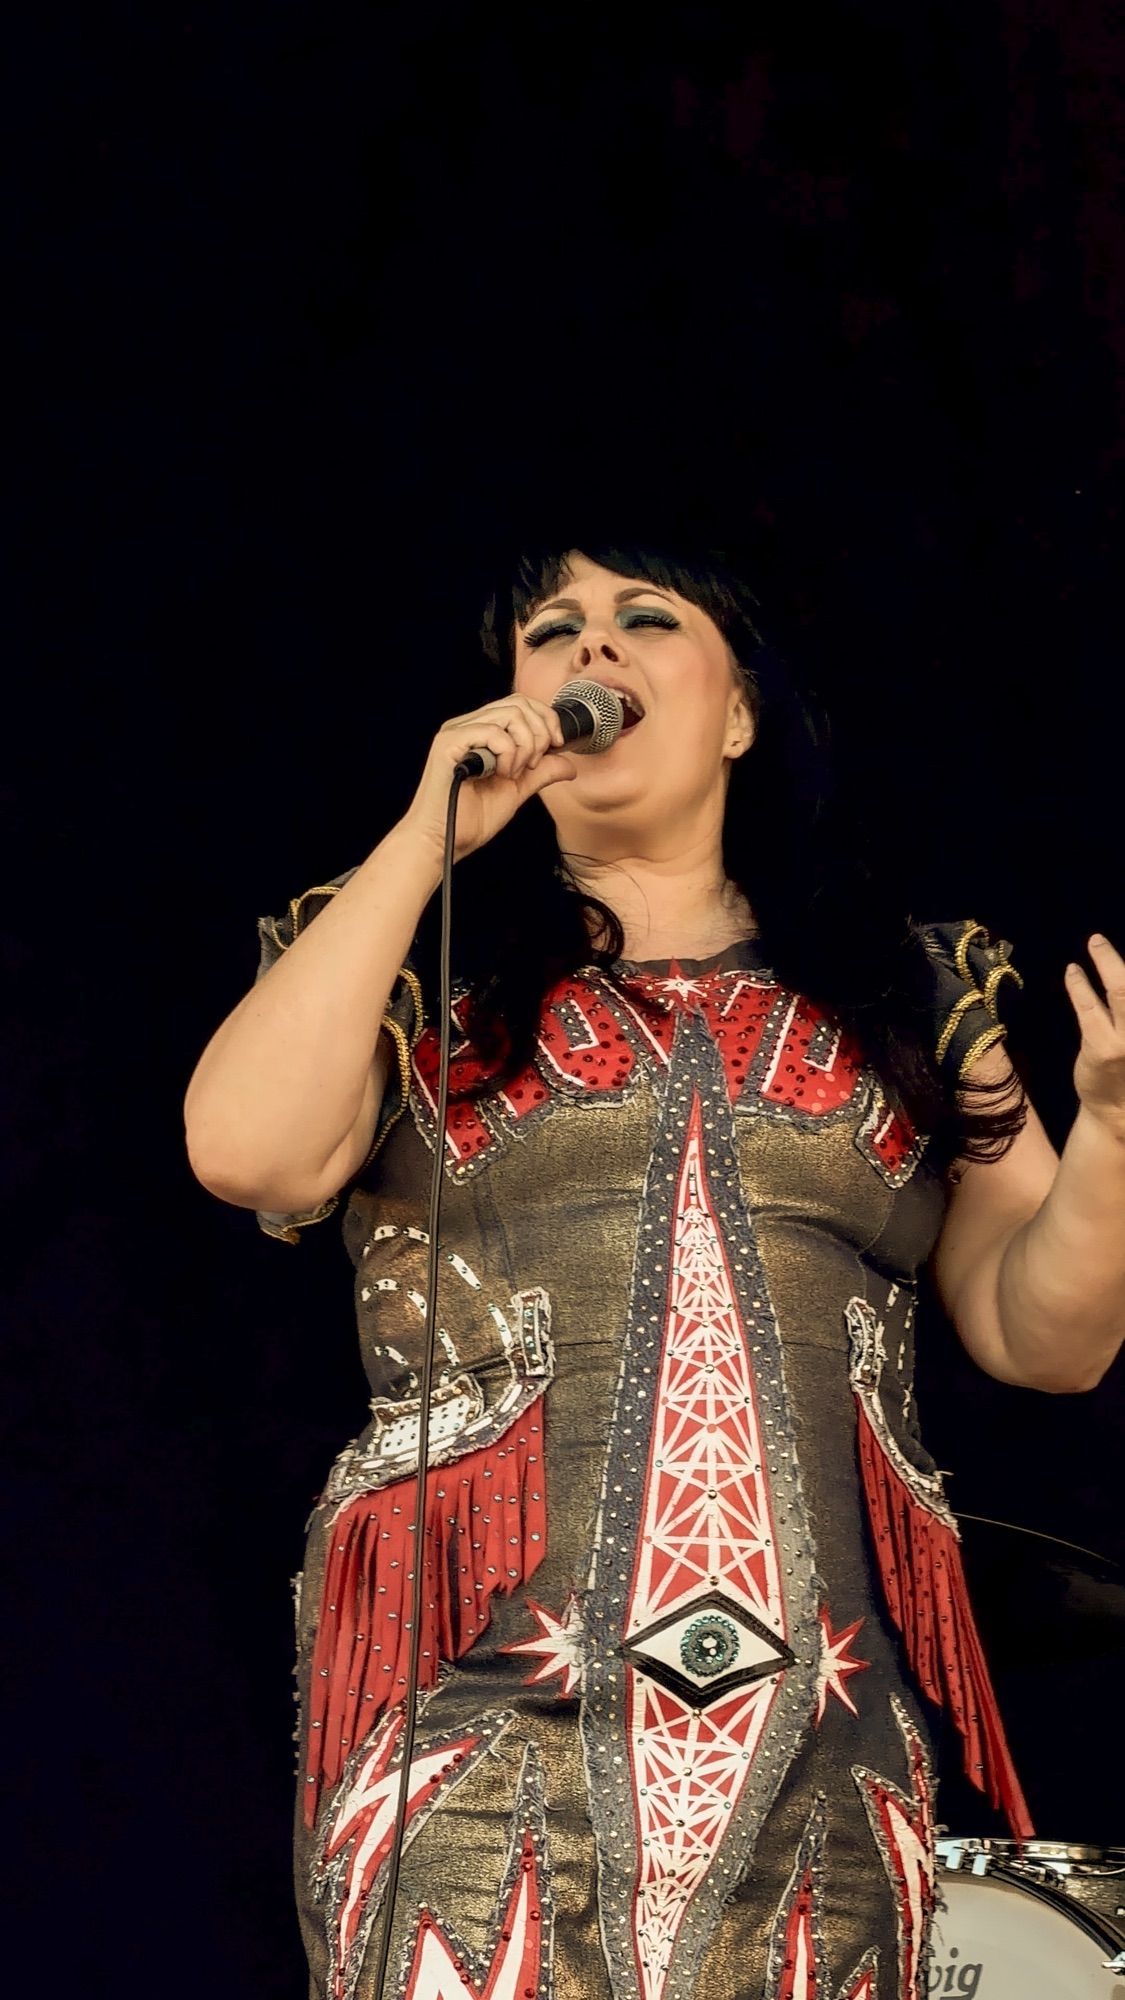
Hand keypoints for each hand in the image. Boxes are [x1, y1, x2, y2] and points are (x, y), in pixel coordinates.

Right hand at [399, 693, 576, 866]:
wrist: (443, 843)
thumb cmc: (469, 820)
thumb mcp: (516, 791)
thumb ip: (540, 773)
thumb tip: (568, 764)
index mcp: (480, 733)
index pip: (520, 704)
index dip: (546, 720)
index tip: (555, 746)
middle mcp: (467, 726)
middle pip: (519, 703)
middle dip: (539, 734)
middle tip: (531, 765)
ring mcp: (457, 732)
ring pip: (510, 714)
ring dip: (524, 745)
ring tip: (513, 773)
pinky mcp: (449, 743)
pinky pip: (493, 732)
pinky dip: (507, 753)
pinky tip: (501, 774)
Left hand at [1066, 934, 1124, 1139]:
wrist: (1118, 1112)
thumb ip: (1124, 1005)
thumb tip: (1117, 976)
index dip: (1119, 967)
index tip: (1103, 946)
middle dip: (1115, 959)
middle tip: (1100, 938)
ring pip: (1120, 990)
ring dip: (1106, 961)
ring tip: (1095, 942)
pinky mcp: (1102, 1046)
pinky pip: (1089, 1006)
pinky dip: (1080, 985)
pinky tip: (1073, 971)